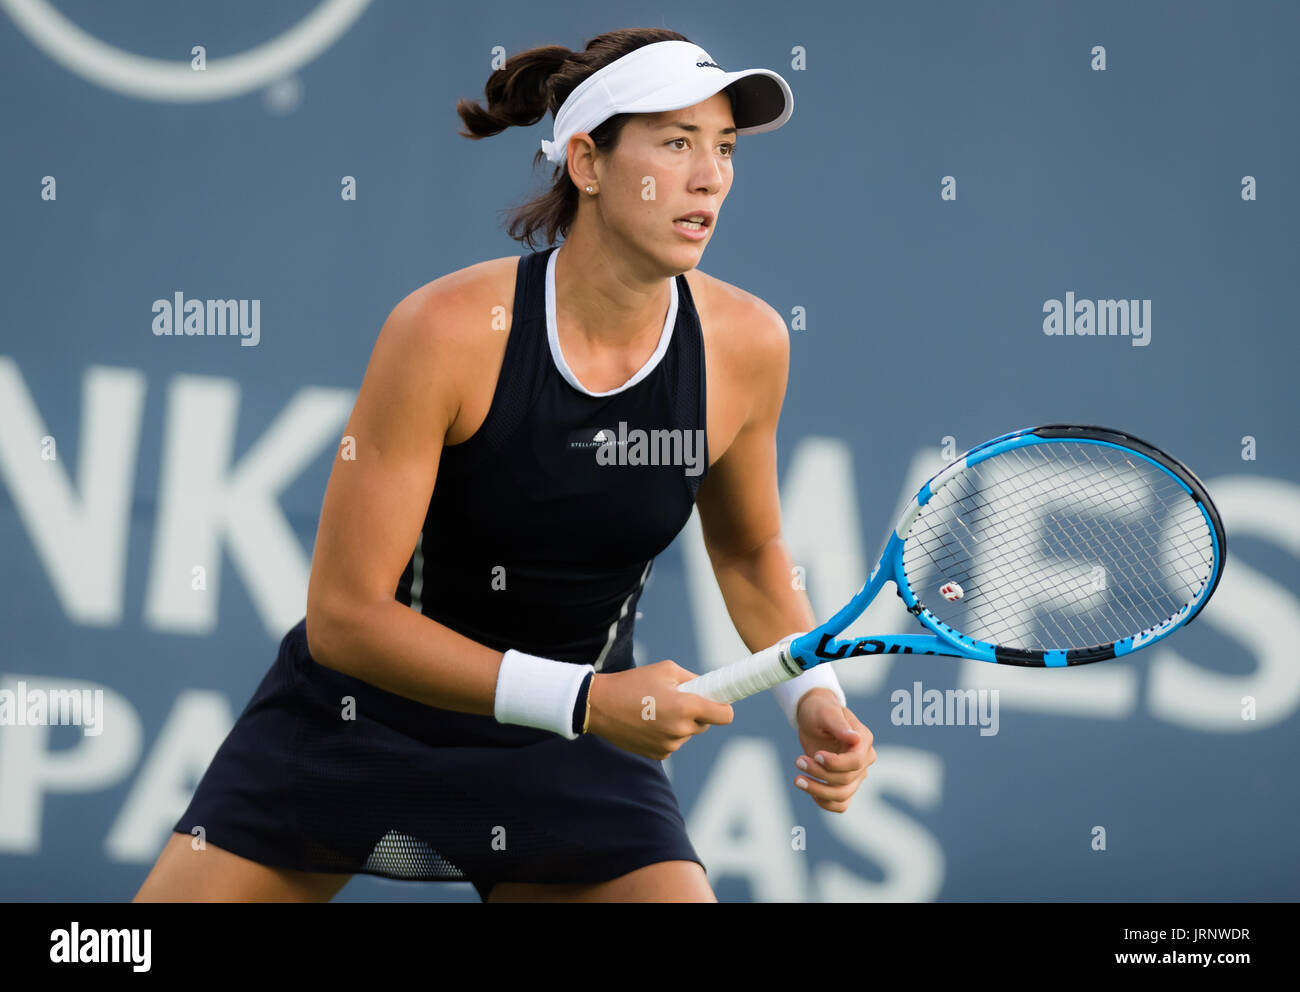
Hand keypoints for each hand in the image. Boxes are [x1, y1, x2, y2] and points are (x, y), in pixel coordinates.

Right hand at [587, 661, 732, 759]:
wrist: (600, 706)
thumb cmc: (633, 683)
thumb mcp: (666, 670)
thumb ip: (693, 679)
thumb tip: (710, 688)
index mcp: (686, 707)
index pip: (725, 715)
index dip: (723, 707)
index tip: (718, 701)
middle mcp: (681, 730)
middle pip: (705, 723)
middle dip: (697, 712)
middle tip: (677, 699)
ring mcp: (670, 745)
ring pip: (688, 734)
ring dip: (680, 724)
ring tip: (656, 709)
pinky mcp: (659, 755)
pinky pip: (673, 742)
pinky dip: (667, 734)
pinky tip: (648, 722)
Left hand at [792, 688, 874, 812]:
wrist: (813, 717)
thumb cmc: (820, 710)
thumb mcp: (826, 712)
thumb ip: (839, 726)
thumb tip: (855, 739)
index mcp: (863, 740)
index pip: (855, 762)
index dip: (834, 763)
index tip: (815, 755)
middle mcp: (864, 759)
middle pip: (846, 780)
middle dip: (819, 774)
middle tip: (798, 761)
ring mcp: (856, 774)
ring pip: (842, 795)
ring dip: (818, 791)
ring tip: (798, 780)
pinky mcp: (845, 784)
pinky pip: (840, 804)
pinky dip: (825, 803)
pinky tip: (809, 789)